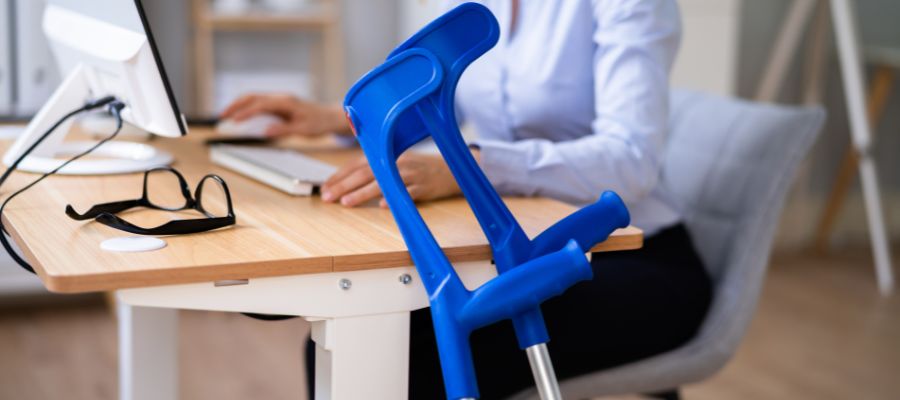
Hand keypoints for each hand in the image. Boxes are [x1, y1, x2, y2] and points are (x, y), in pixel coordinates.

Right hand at [220, 94, 349, 136]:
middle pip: (252, 97)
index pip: (261, 105)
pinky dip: (246, 109)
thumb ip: (284, 130)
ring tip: (225, 117)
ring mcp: (278, 101)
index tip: (235, 121)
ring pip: (253, 99)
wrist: (329, 117)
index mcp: (286, 102)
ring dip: (238, 106)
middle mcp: (280, 98)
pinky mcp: (278, 106)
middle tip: (222, 116)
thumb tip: (267, 132)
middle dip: (235, 105)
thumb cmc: (318, 122)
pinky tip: (239, 118)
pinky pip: (258, 105)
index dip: (247, 113)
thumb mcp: (303, 130)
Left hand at [321, 150, 479, 206]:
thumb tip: (349, 181)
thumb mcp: (397, 163)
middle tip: (327, 197)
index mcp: (387, 154)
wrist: (451, 170)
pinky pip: (407, 193)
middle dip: (344, 186)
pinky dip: (395, 198)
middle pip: (365, 173)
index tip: (325, 187)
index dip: (340, 176)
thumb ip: (376, 169)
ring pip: (382, 183)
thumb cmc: (420, 168)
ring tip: (346, 202)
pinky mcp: (423, 186)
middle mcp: (396, 162)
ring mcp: (410, 174)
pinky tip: (383, 205)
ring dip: (363, 193)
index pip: (357, 164)